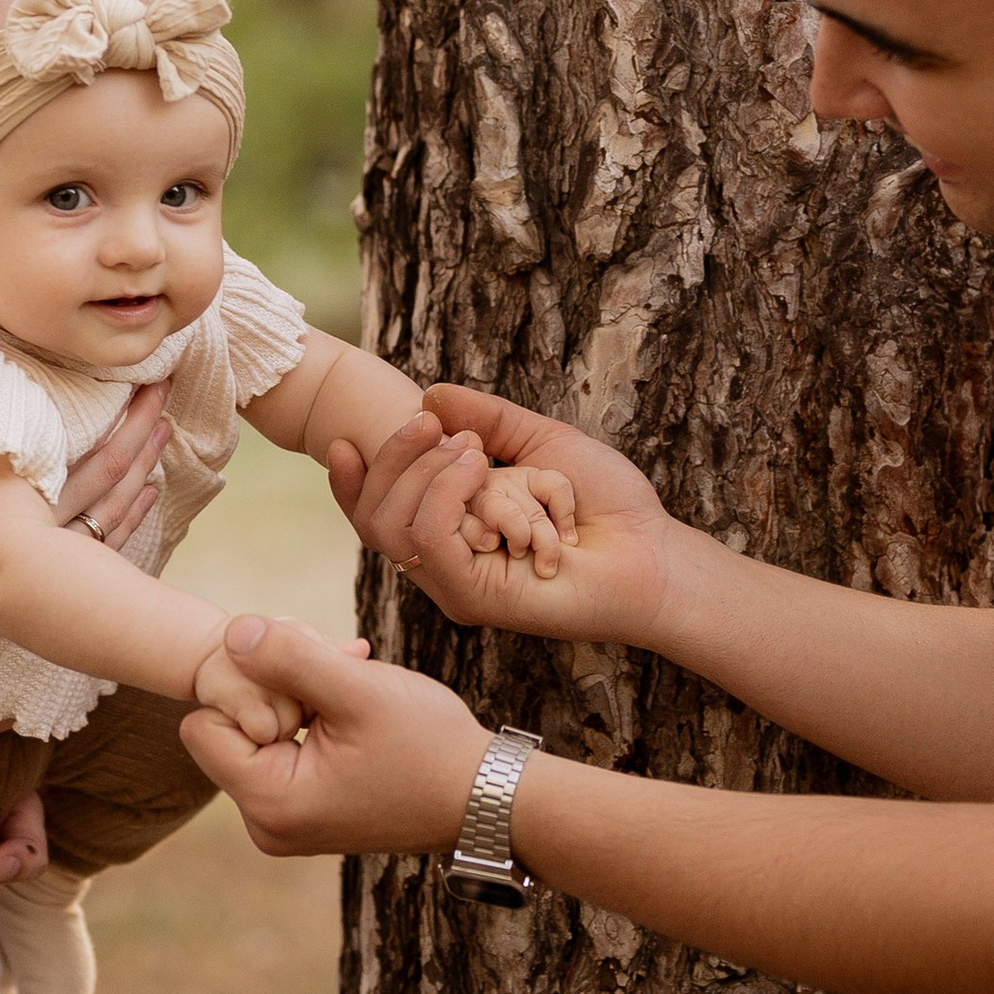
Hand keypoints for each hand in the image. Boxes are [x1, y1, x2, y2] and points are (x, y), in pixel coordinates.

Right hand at [0, 386, 169, 716]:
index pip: (79, 470)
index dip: (119, 430)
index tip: (142, 389)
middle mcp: (27, 551)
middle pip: (103, 490)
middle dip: (137, 442)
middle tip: (163, 395)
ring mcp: (33, 576)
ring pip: (105, 522)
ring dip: (137, 477)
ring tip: (162, 432)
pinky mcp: (29, 590)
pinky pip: (92, 549)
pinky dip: (121, 519)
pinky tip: (141, 495)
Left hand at [181, 618, 485, 860]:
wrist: (484, 796)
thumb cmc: (430, 746)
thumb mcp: (358, 690)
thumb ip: (289, 658)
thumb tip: (231, 633)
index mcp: (270, 804)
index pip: (203, 724)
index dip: (247, 686)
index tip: (309, 680)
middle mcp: (266, 823)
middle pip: (228, 726)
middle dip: (276, 684)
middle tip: (338, 664)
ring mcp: (283, 821)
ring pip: (256, 728)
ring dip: (298, 692)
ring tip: (352, 674)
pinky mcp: (303, 810)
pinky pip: (279, 746)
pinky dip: (309, 714)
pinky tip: (351, 695)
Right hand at [330, 386, 676, 644]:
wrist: (648, 549)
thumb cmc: (604, 504)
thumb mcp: (540, 444)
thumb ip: (487, 419)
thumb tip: (430, 395)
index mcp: (453, 530)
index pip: (378, 512)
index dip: (352, 481)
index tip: (345, 441)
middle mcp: (447, 562)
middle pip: (374, 517)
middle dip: (393, 459)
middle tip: (432, 425)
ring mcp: (456, 584)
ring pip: (393, 527)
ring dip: (425, 473)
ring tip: (473, 448)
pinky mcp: (472, 597)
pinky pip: (429, 540)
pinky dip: (447, 494)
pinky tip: (481, 469)